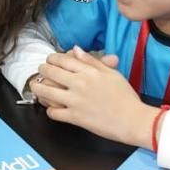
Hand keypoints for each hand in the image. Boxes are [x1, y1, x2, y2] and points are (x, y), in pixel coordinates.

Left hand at [31, 47, 157, 148]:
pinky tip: (51, 108)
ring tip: (36, 87)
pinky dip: (50, 110)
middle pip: (51, 72)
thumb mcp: (111, 74)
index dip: (52, 58)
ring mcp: (75, 101)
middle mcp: (79, 84)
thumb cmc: (126, 97)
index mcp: (89, 71)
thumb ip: (92, 61)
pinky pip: (54, 112)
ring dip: (38, 88)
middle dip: (42, 70)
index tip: (49, 59)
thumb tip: (76, 49)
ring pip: (47, 91)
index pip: (63, 59)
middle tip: (40, 70)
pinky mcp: (75, 117)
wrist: (133, 120)